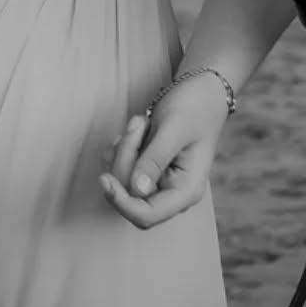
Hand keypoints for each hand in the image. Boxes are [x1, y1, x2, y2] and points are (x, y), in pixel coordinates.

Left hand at [98, 75, 230, 228]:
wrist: (201, 90)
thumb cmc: (194, 107)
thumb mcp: (174, 130)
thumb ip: (155, 160)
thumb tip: (137, 191)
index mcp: (186, 191)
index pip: (147, 216)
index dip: (121, 202)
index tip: (103, 179)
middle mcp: (172, 193)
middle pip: (129, 195)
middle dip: (125, 158)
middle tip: (138, 124)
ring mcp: (159, 182)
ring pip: (121, 178)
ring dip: (125, 146)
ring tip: (143, 121)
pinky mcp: (147, 169)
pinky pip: (120, 165)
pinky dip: (122, 145)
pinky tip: (138, 127)